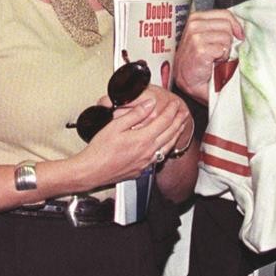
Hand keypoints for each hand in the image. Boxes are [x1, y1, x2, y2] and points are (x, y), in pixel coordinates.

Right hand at [76, 87, 194, 187]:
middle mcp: (148, 152)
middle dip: (178, 121)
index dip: (171, 111)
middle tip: (184, 112)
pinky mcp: (141, 170)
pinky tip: (165, 144)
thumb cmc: (99, 151)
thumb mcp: (115, 126)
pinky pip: (159, 156)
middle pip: (170, 134)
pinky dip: (166, 147)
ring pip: (167, 147)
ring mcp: (146, 162)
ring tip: (180, 126)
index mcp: (143, 139)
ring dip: (176, 134)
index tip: (175, 104)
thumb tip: (148, 104)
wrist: (91, 171)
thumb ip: (134, 114)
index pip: (164, 121)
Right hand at [175, 9, 244, 101]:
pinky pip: (222, 50)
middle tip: (219, 51)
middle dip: (228, 40)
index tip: (239, 35)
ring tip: (214, 58)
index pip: (225, 14)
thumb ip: (220, 28)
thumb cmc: (199, 61)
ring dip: (224, 51)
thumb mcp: (208, 37)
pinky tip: (212, 63)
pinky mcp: (199, 50)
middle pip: (227, 25)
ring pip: (226, 37)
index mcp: (196, 18)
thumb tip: (240, 28)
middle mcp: (194, 24)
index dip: (236, 25)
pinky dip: (221, 59)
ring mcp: (195, 37)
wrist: (190, 81)